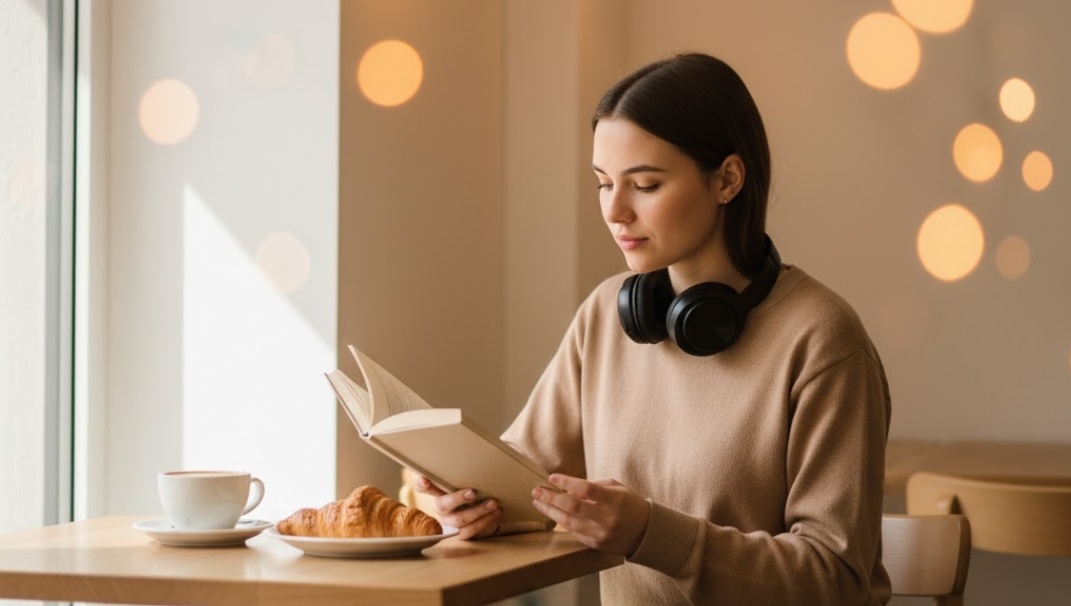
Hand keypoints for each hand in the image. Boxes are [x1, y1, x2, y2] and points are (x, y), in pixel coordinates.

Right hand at [413, 475, 502, 539]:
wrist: (480, 510)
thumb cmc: (470, 489)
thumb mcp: (465, 480)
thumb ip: (464, 471)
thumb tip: (477, 449)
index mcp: (437, 492)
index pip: (422, 487)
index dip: (421, 484)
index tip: (425, 480)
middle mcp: (441, 508)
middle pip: (442, 505)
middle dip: (457, 499)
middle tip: (473, 492)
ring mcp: (450, 522)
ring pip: (460, 520)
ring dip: (478, 511)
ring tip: (493, 503)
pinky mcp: (462, 532)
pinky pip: (471, 531)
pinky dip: (486, 521)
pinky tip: (496, 512)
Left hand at [531, 473, 650, 556]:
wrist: (646, 532)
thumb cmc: (630, 504)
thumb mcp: (617, 488)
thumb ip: (594, 486)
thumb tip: (568, 486)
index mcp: (613, 500)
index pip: (585, 489)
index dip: (567, 483)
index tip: (552, 477)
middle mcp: (606, 518)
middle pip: (572, 507)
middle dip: (551, 498)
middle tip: (536, 491)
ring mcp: (600, 534)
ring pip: (569, 522)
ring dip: (550, 512)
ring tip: (538, 502)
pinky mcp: (596, 545)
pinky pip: (574, 532)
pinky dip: (562, 522)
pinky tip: (553, 514)